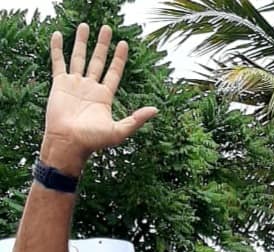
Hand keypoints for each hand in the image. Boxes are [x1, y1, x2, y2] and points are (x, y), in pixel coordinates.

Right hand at [41, 23, 156, 174]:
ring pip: (79, 58)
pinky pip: (58, 62)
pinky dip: (57, 49)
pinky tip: (58, 35)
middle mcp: (90, 88)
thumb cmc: (92, 141)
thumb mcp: (118, 132)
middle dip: (102, 45)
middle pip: (98, 61)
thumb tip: (156, 110)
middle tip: (107, 28)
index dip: (119, 59)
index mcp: (104, 97)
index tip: (123, 44)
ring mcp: (75, 85)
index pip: (113, 72)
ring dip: (82, 42)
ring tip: (85, 26)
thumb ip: (136, 120)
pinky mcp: (60, 84)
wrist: (67, 143)